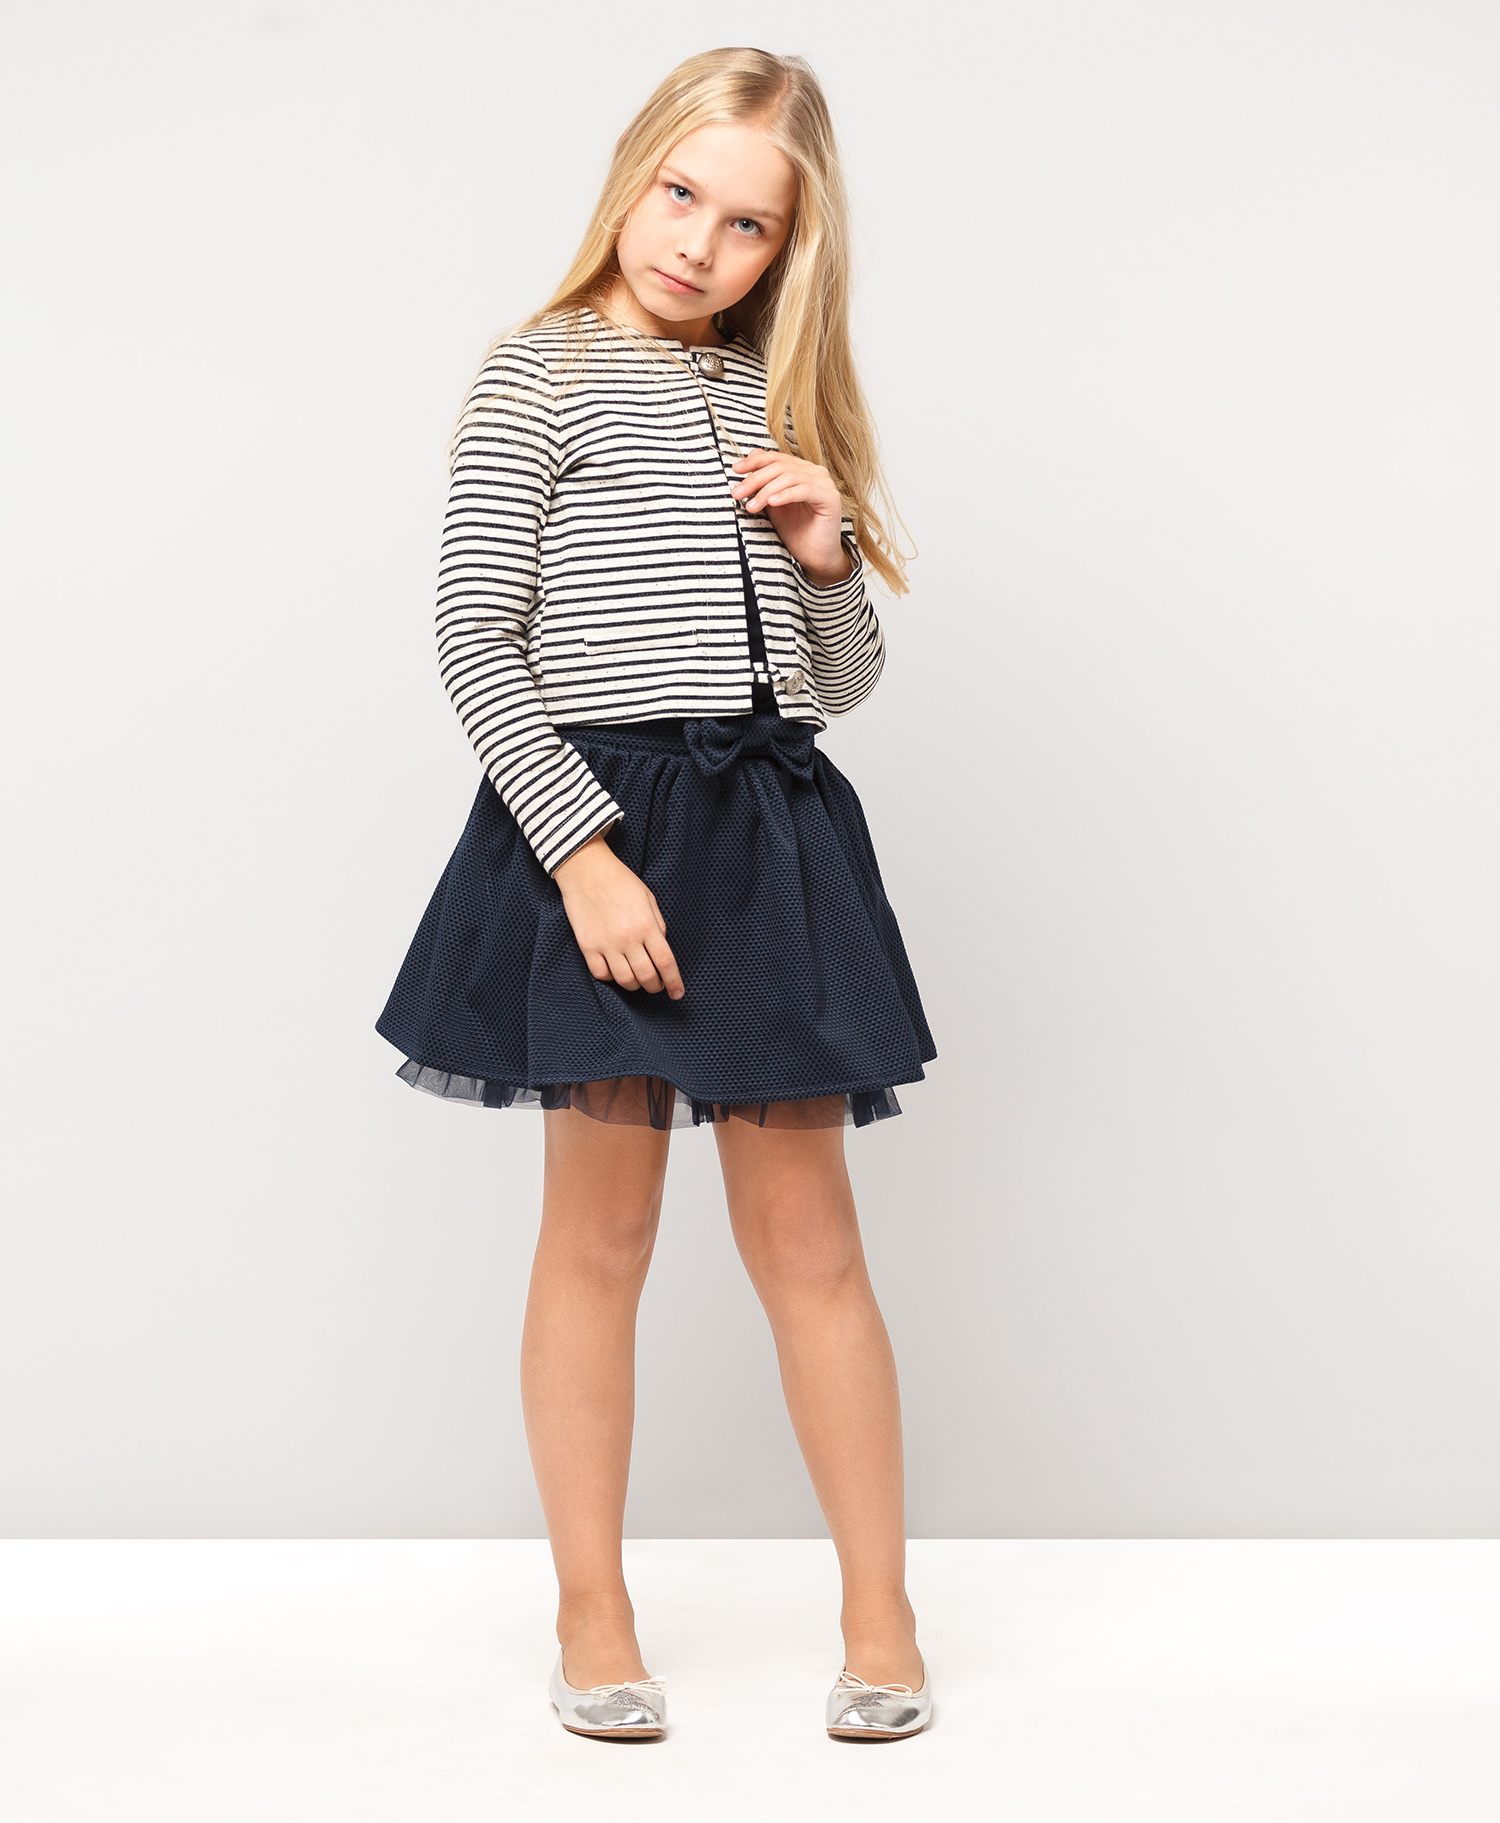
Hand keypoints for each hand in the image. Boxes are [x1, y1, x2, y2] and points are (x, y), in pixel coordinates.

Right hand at [552, 832, 684, 998]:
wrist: (586, 870)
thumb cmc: (620, 881)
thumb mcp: (648, 899)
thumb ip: (658, 925)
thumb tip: (661, 948)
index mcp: (647, 925)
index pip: (666, 963)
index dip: (674, 982)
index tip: (677, 993)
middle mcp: (628, 938)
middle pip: (646, 976)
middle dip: (655, 986)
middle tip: (657, 985)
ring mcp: (606, 944)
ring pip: (625, 980)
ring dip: (635, 985)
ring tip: (637, 979)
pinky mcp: (587, 945)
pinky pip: (601, 974)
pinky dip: (611, 978)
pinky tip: (615, 970)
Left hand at [729, 448, 851, 584]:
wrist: (814, 557)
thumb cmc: (795, 532)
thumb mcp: (771, 504)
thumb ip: (763, 484)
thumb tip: (749, 460)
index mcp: (801, 470)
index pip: (775, 459)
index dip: (754, 462)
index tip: (736, 470)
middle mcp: (814, 472)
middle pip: (780, 467)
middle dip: (755, 479)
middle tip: (738, 493)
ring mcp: (824, 483)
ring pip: (790, 477)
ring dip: (766, 490)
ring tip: (752, 505)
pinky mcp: (830, 498)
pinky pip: (805, 490)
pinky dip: (786, 495)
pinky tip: (772, 503)